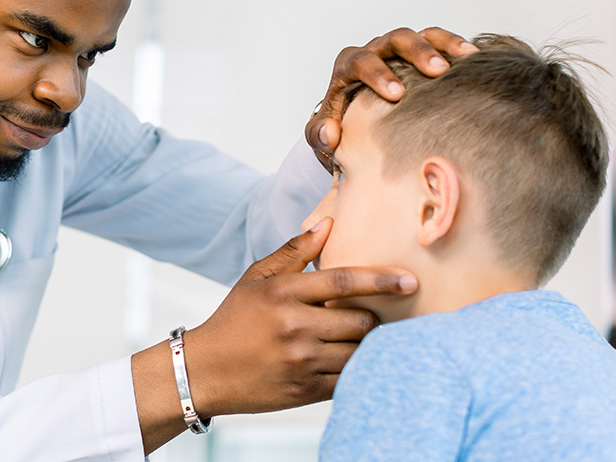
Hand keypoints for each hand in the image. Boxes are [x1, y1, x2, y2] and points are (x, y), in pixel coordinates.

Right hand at [182, 218, 416, 416]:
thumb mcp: (257, 279)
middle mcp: (293, 326)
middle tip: (362, 316)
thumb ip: (294, 251)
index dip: (381, 279)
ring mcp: (300, 361)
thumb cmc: (235, 319)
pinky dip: (355, 370)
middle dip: (369, 317)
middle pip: (360, 319)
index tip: (410, 280)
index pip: (342, 281)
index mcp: (282, 292)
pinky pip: (349, 379)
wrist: (205, 371)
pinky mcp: (305, 391)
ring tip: (354, 338)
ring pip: (359, 351)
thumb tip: (329, 223)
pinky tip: (344, 360)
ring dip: (364, 344)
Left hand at [305, 27, 476, 163]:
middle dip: (416, 53)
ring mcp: (400, 50)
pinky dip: (455, 46)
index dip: (378, 75)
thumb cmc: (341, 125)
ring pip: (421, 34)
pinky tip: (475, 58)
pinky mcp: (423, 53)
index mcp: (349, 66)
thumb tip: (329, 135)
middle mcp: (375, 51)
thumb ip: (319, 135)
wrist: (355, 120)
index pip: (360, 62)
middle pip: (395, 40)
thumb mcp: (323, 134)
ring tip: (465, 58)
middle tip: (437, 72)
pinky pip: (440, 41)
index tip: (396, 94)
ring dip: (442, 44)